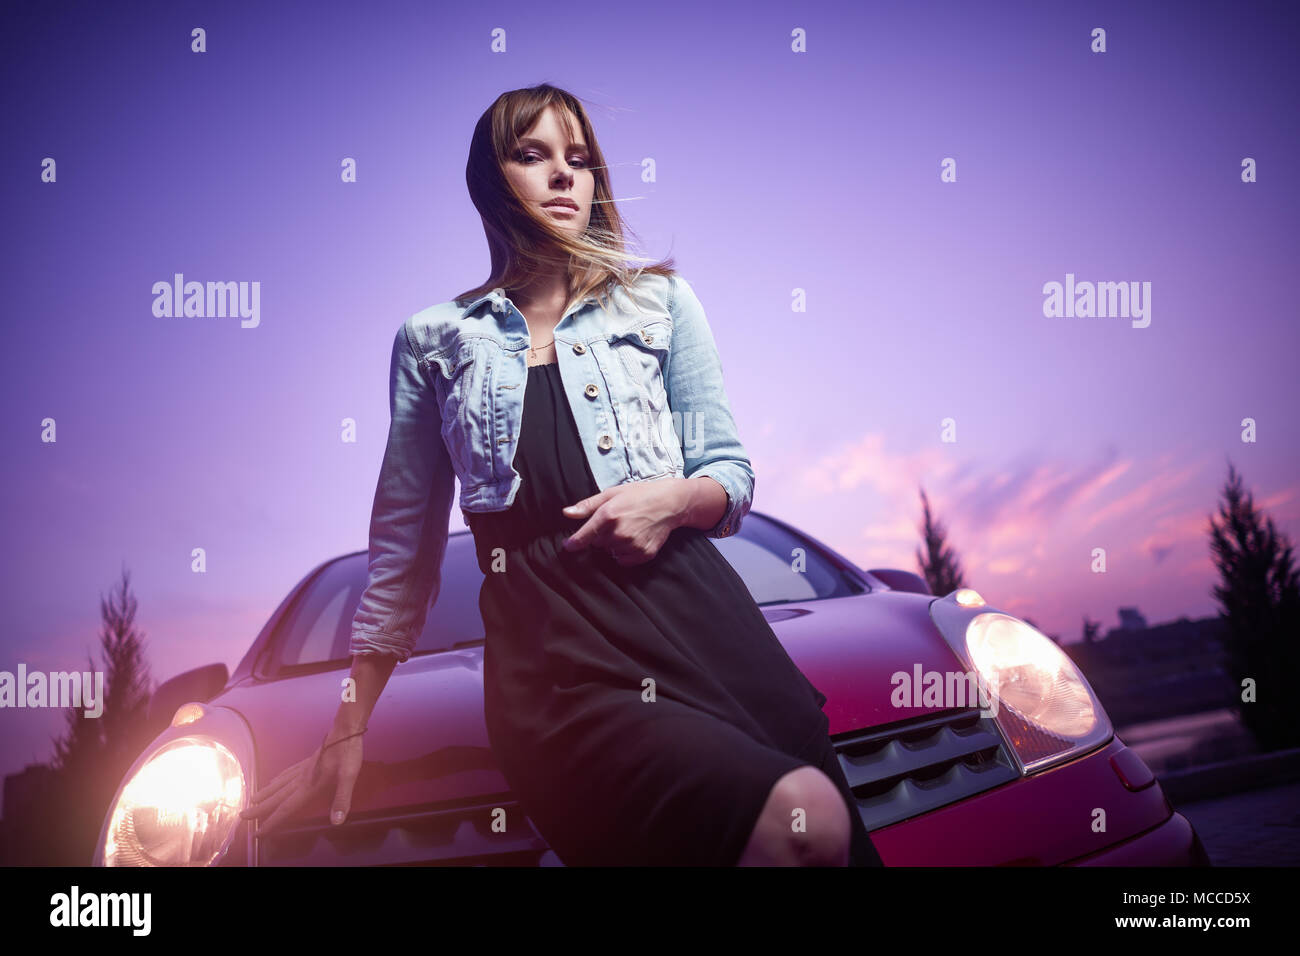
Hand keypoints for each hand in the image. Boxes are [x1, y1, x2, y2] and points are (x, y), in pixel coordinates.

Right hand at [240, 728, 363, 836]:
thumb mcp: (349, 776)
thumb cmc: (347, 752)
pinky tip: (274, 780)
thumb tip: (336, 822)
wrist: (345, 729)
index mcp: (309, 786)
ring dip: (265, 794)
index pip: (286, 808)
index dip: (272, 822)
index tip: (258, 832)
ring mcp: (303, 769)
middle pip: (277, 797)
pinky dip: (278, 780)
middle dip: (260, 809)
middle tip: (242, 816)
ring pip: (279, 784)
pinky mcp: (308, 761)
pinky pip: (287, 773)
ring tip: (252, 801)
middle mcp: (302, 778)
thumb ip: (342, 799)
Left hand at [560, 479, 686, 565]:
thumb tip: (566, 513)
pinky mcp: (643, 554)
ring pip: (610, 552)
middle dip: (601, 535)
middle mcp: (619, 532)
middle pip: (597, 543)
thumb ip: (587, 505)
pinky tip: (634, 538)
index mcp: (609, 515)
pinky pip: (624, 560)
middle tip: (616, 522)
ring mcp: (632, 545)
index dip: (574, 543)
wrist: (670, 502)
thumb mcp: (612, 493)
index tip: (568, 546)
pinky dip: (625, 552)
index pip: (584, 536)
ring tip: (628, 528)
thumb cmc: (639, 494)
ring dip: (614, 544)